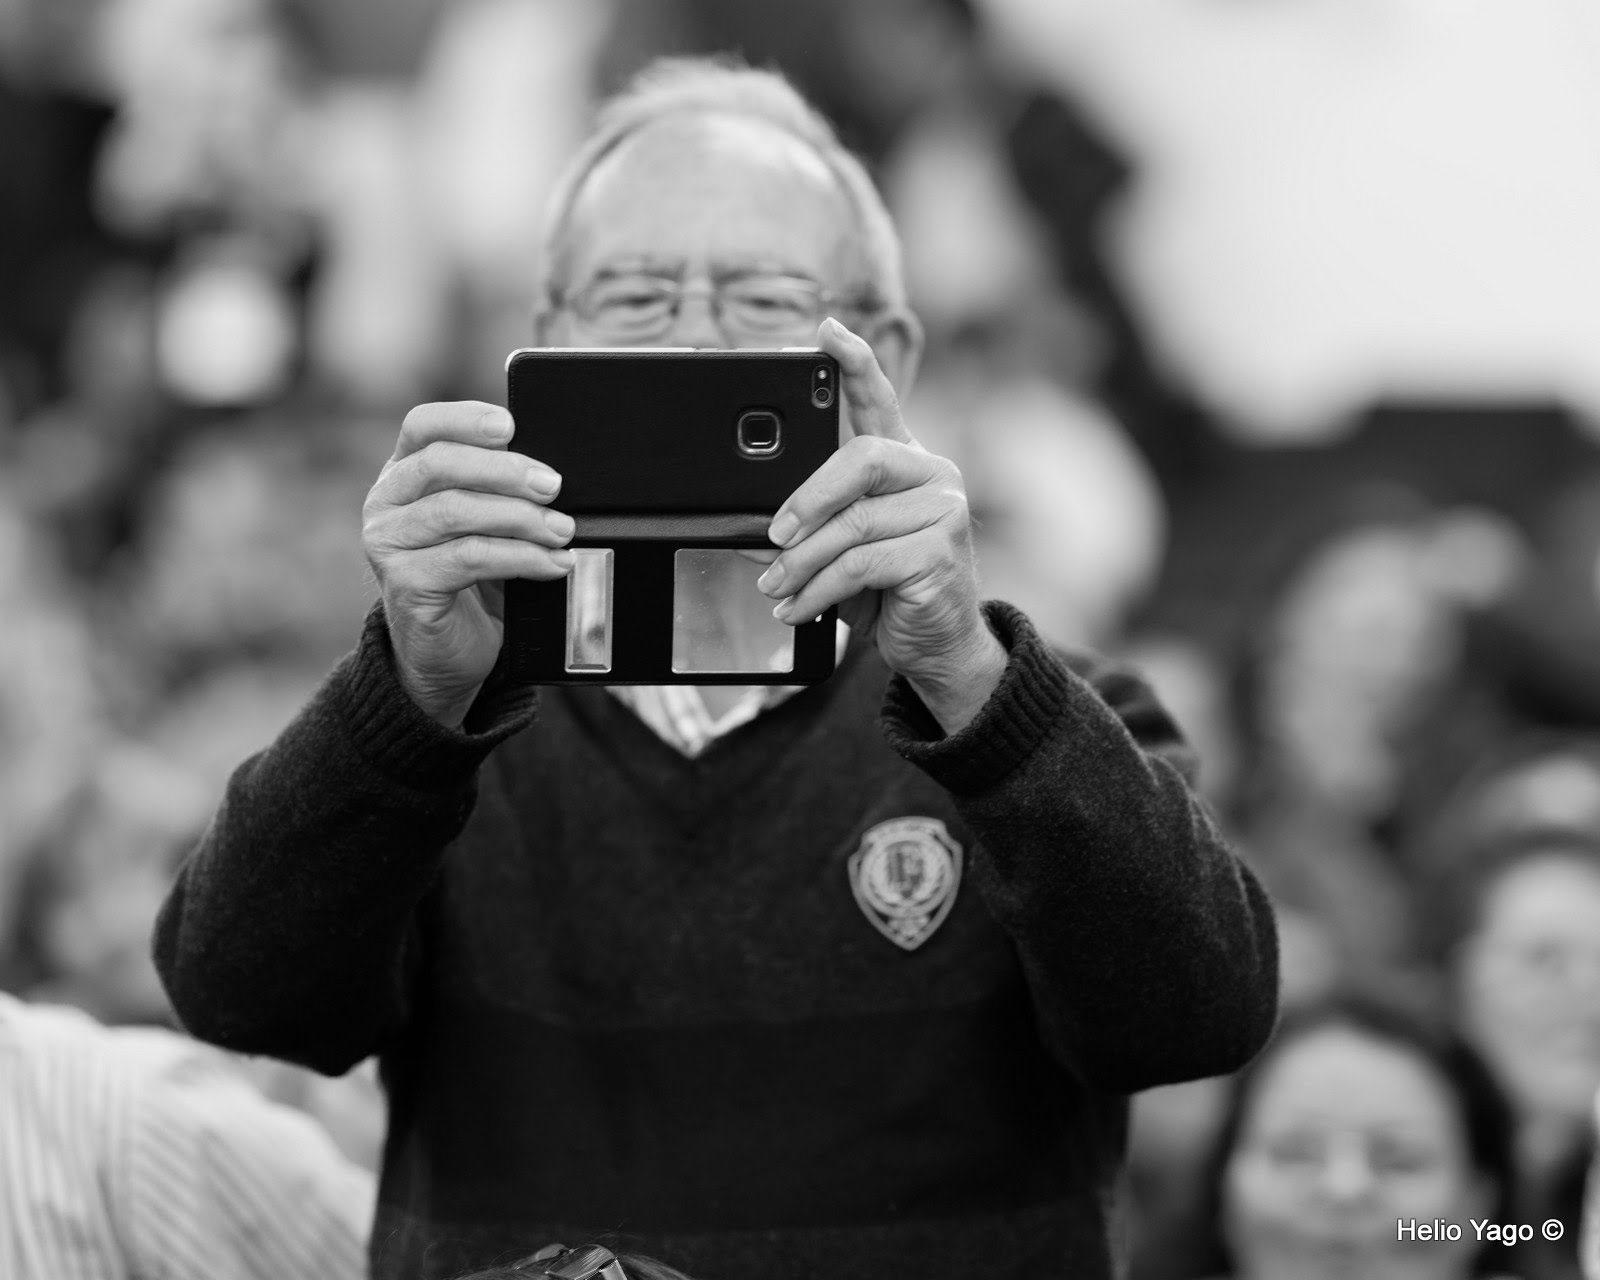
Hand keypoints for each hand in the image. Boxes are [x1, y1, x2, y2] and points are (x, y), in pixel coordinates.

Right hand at [362, 401, 574, 726]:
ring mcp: (388, 543)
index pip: (422, 426)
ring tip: (563, 532)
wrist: (449, 654)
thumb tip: (554, 473)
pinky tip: (553, 565)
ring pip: (456, 511)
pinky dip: (520, 558)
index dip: (465, 419)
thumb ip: (502, 490)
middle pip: (441, 464)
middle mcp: (386, 503)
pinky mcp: (405, 583)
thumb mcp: (487, 524)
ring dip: (520, 518)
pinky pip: (468, 558)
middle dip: (505, 470)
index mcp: (404, 474)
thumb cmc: (474, 580)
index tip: (510, 425)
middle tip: (555, 486)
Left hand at [757, 318, 1005, 732]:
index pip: (881, 401)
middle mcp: (931, 475)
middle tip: (771, 535)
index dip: (855, 363)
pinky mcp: (940, 552)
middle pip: (860, 459)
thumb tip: (748, 532)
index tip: (827, 330)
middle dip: (805, 498)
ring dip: (802, 563)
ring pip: (853, 524)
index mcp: (905, 464)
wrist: (937, 645)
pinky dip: (819, 591)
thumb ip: (805, 532)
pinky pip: (862, 563)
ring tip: (776, 589)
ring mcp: (943, 511)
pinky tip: (798, 608)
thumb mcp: (840, 553)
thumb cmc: (888, 592)